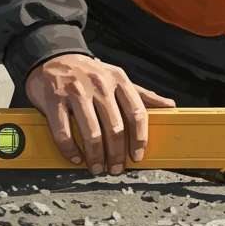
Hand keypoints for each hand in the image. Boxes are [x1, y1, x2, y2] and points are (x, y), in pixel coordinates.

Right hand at [25, 54, 175, 175]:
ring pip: (92, 133)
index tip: (138, 156)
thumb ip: (142, 94)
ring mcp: (76, 92)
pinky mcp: (54, 100)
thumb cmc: (90, 72)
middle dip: (117, 154)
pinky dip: (70, 150)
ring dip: (96, 156)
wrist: (55, 57)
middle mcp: (99, 85)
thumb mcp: (117, 77)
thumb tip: (169, 106)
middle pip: (115, 127)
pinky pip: (63, 132)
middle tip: (115, 169)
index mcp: (119, 80)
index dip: (139, 138)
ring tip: (96, 168)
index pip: (136, 112)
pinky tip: (75, 158)